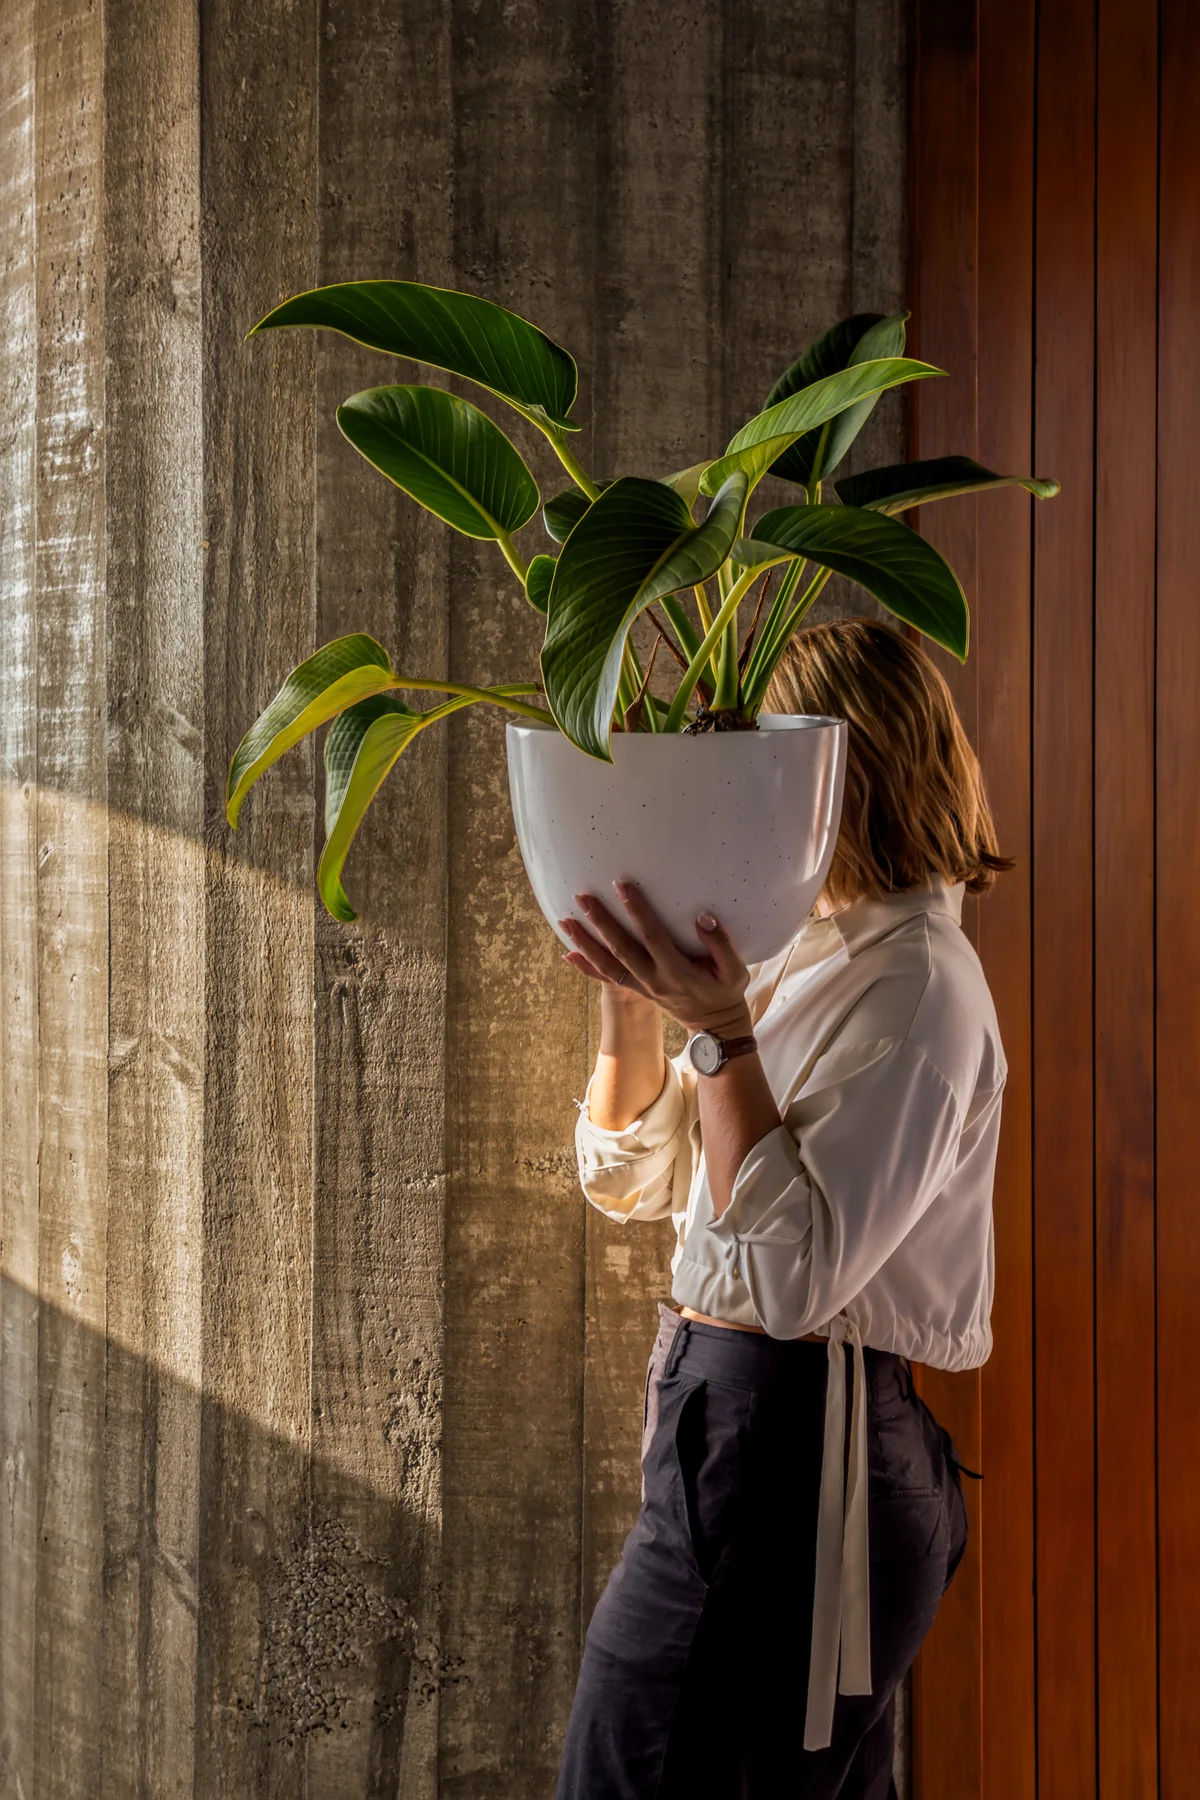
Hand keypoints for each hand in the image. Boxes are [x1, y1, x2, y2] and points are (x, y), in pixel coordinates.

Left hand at [559, 882, 751, 1036]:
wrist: (714, 1027)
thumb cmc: (726, 992)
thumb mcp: (736, 971)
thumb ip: (722, 944)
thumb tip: (703, 917)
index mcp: (677, 972)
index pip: (652, 937)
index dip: (637, 911)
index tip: (622, 886)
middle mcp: (654, 981)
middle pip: (621, 949)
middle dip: (600, 922)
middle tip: (582, 897)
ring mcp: (642, 987)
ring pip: (607, 965)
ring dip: (585, 943)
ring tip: (565, 920)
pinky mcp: (637, 990)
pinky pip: (607, 979)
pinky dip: (585, 968)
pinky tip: (567, 954)